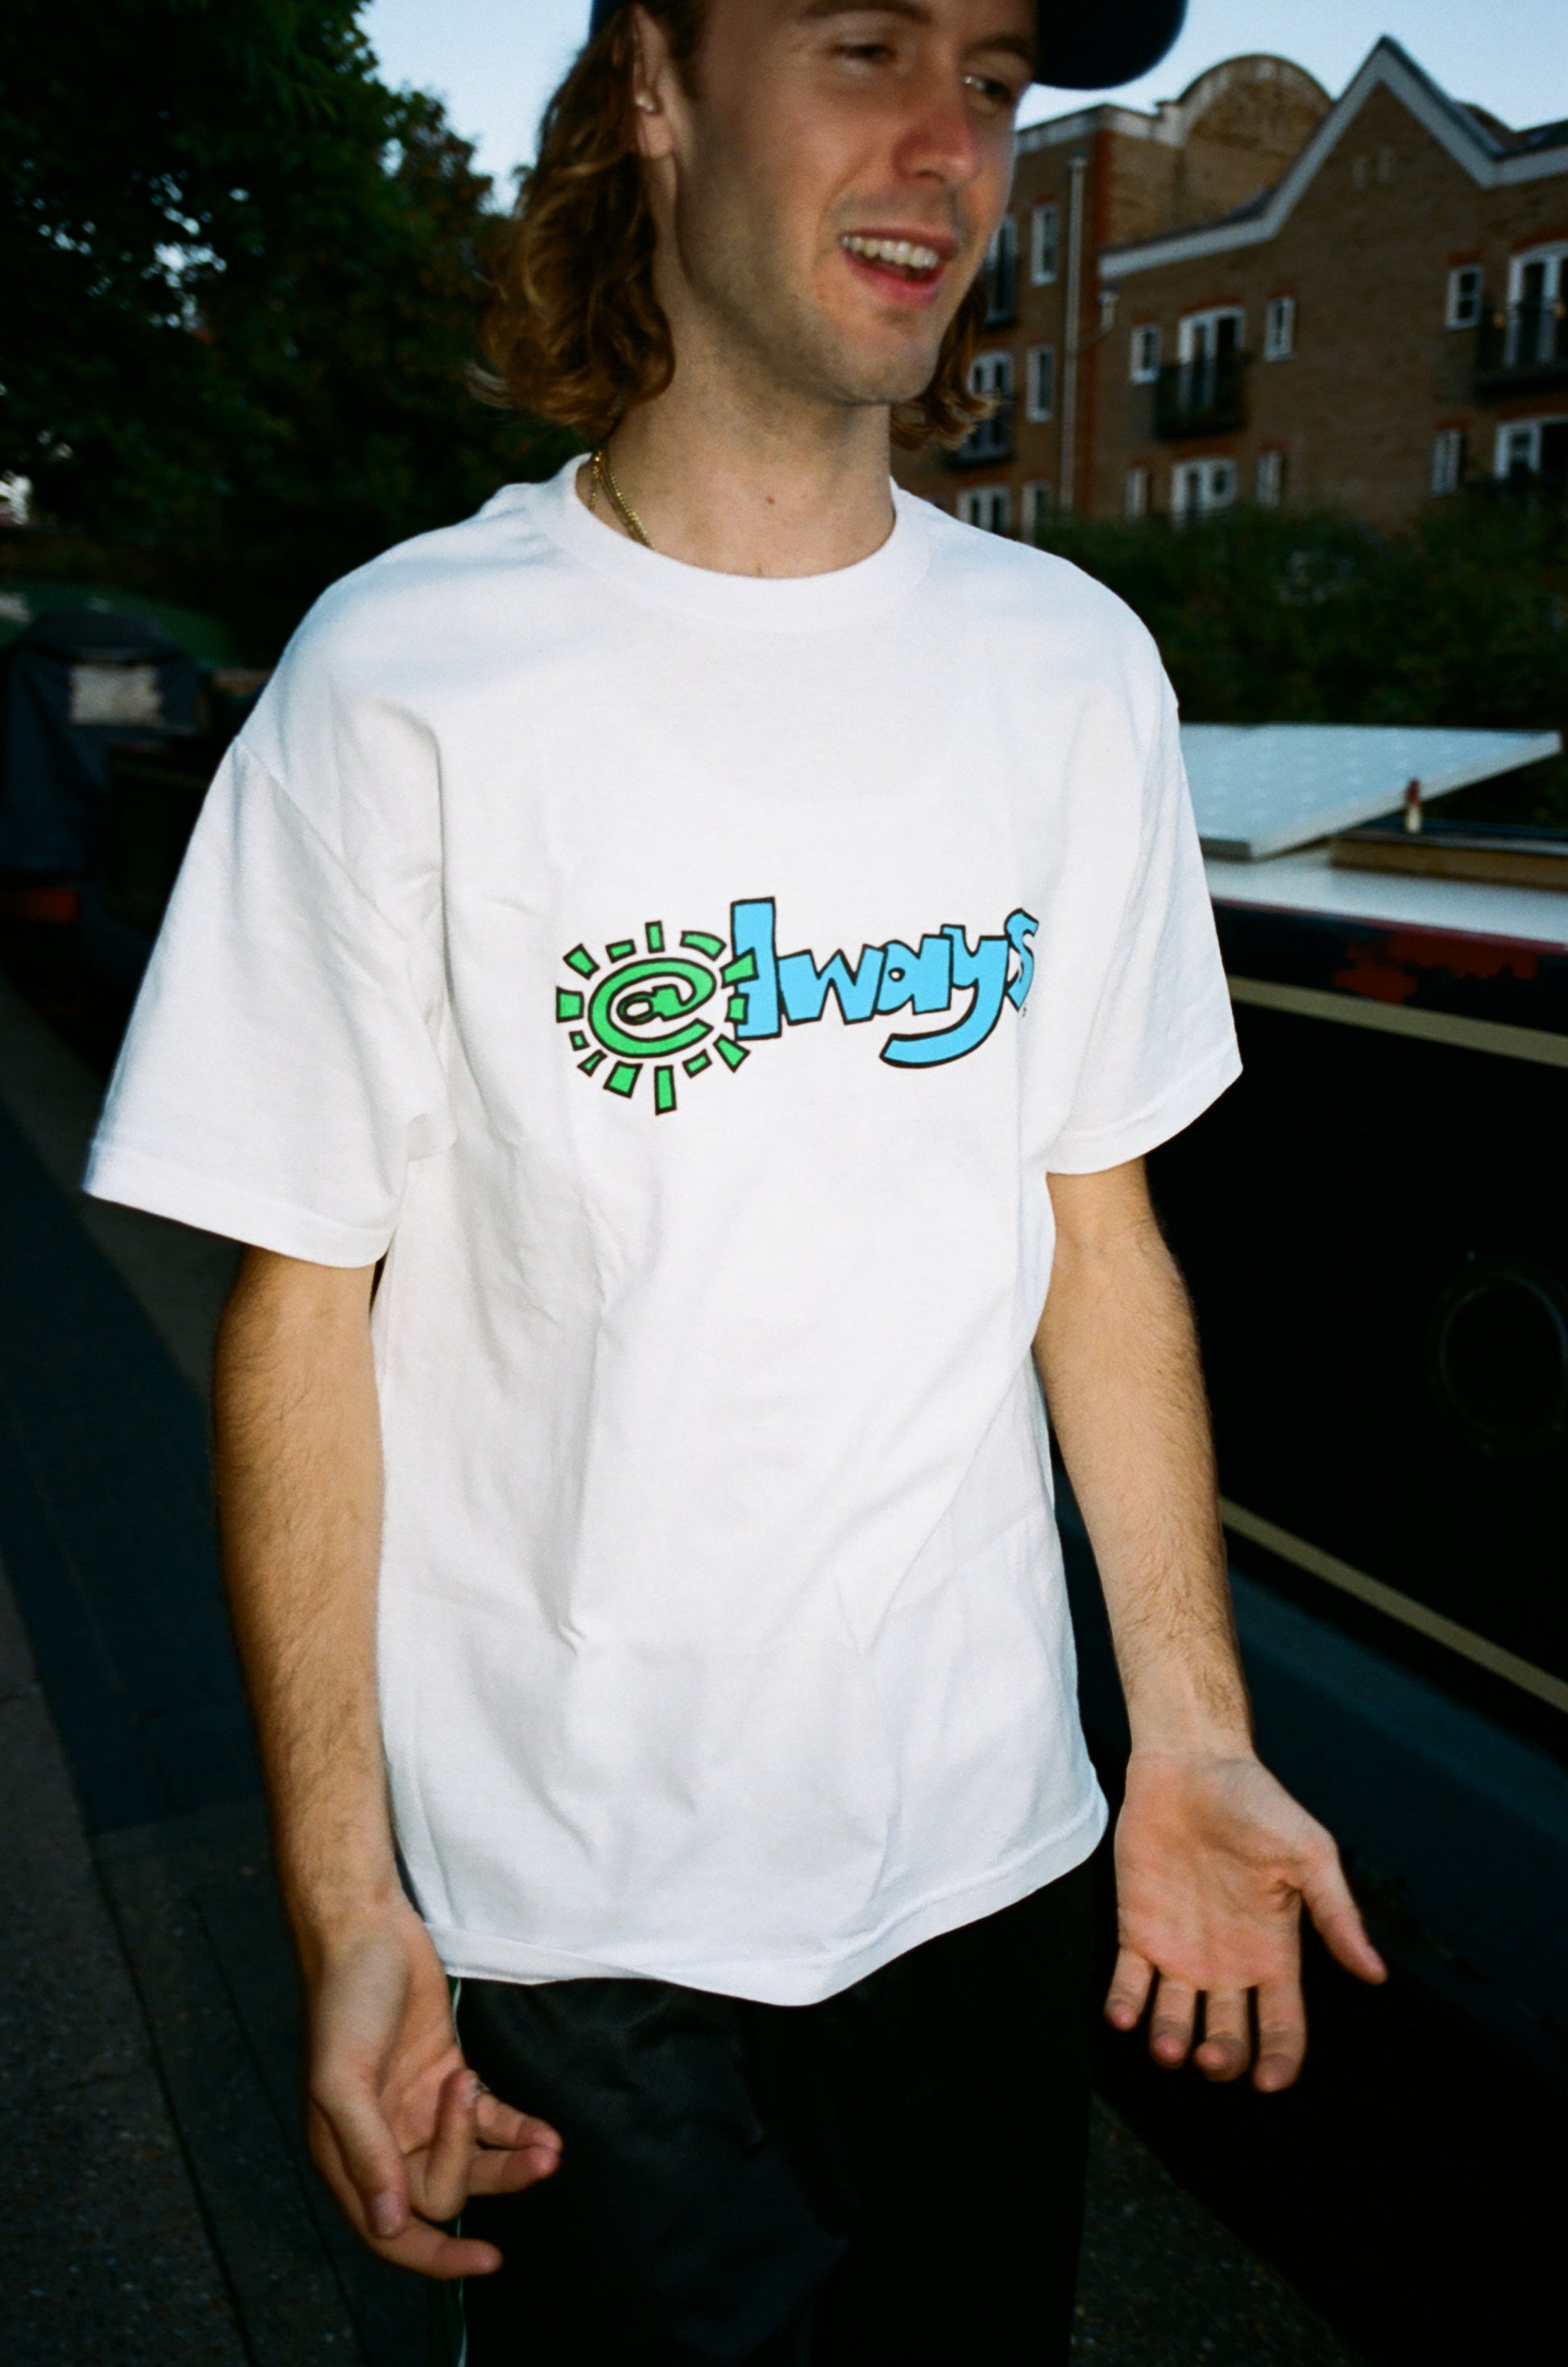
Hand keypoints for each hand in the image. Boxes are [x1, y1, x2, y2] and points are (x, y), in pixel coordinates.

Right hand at [304, 1893, 561, 2276]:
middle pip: (442, 2192)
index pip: (391, 2232)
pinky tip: (546, 2133)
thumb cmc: (344, 2000)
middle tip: (501, 2128)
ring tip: (551, 2150)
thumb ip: (367, 2151)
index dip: (435, 2258)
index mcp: (346, 2156)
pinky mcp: (450, 2079)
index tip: (488, 2262)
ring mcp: (420, 2112)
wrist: (369, 1930)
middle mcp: (385, 2143)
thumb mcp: (341, 2079)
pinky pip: (490, 2121)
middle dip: (482, 2173)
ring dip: (512, 2162)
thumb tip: (389, 2224)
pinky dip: (517, 2130)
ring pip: (474, 2161)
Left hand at [1106, 1749, 1386, 2092]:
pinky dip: (1124, 2007)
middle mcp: (1227, 1963)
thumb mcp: (1308, 1853)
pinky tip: (1123, 2016)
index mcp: (1273, 1953)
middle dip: (1222, 2060)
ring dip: (1170, 2043)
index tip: (1269, 2082)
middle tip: (1212, 2057)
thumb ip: (1336, 1912)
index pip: (1283, 2027)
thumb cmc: (1256, 1804)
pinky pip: (1129, 1983)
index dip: (1280, 2061)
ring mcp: (1180, 1950)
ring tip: (1167, 2045)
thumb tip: (1374, 1973)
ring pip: (1175, 2021)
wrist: (1190, 1764)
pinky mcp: (1138, 1930)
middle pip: (1229, 2038)